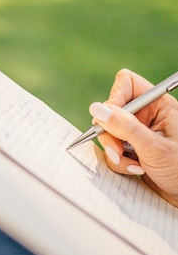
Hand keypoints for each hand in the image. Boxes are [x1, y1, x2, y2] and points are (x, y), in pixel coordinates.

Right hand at [89, 69, 177, 206]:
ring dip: (115, 152)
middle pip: (110, 111)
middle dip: (111, 134)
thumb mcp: (153, 147)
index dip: (114, 99)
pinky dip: (118, 162)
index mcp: (158, 105)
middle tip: (119, 151)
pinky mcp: (129, 148)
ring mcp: (136, 132)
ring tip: (133, 166)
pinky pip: (111, 149)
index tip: (109, 120)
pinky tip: (135, 170)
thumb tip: (96, 108)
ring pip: (107, 133)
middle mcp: (145, 115)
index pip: (126, 84)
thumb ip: (125, 127)